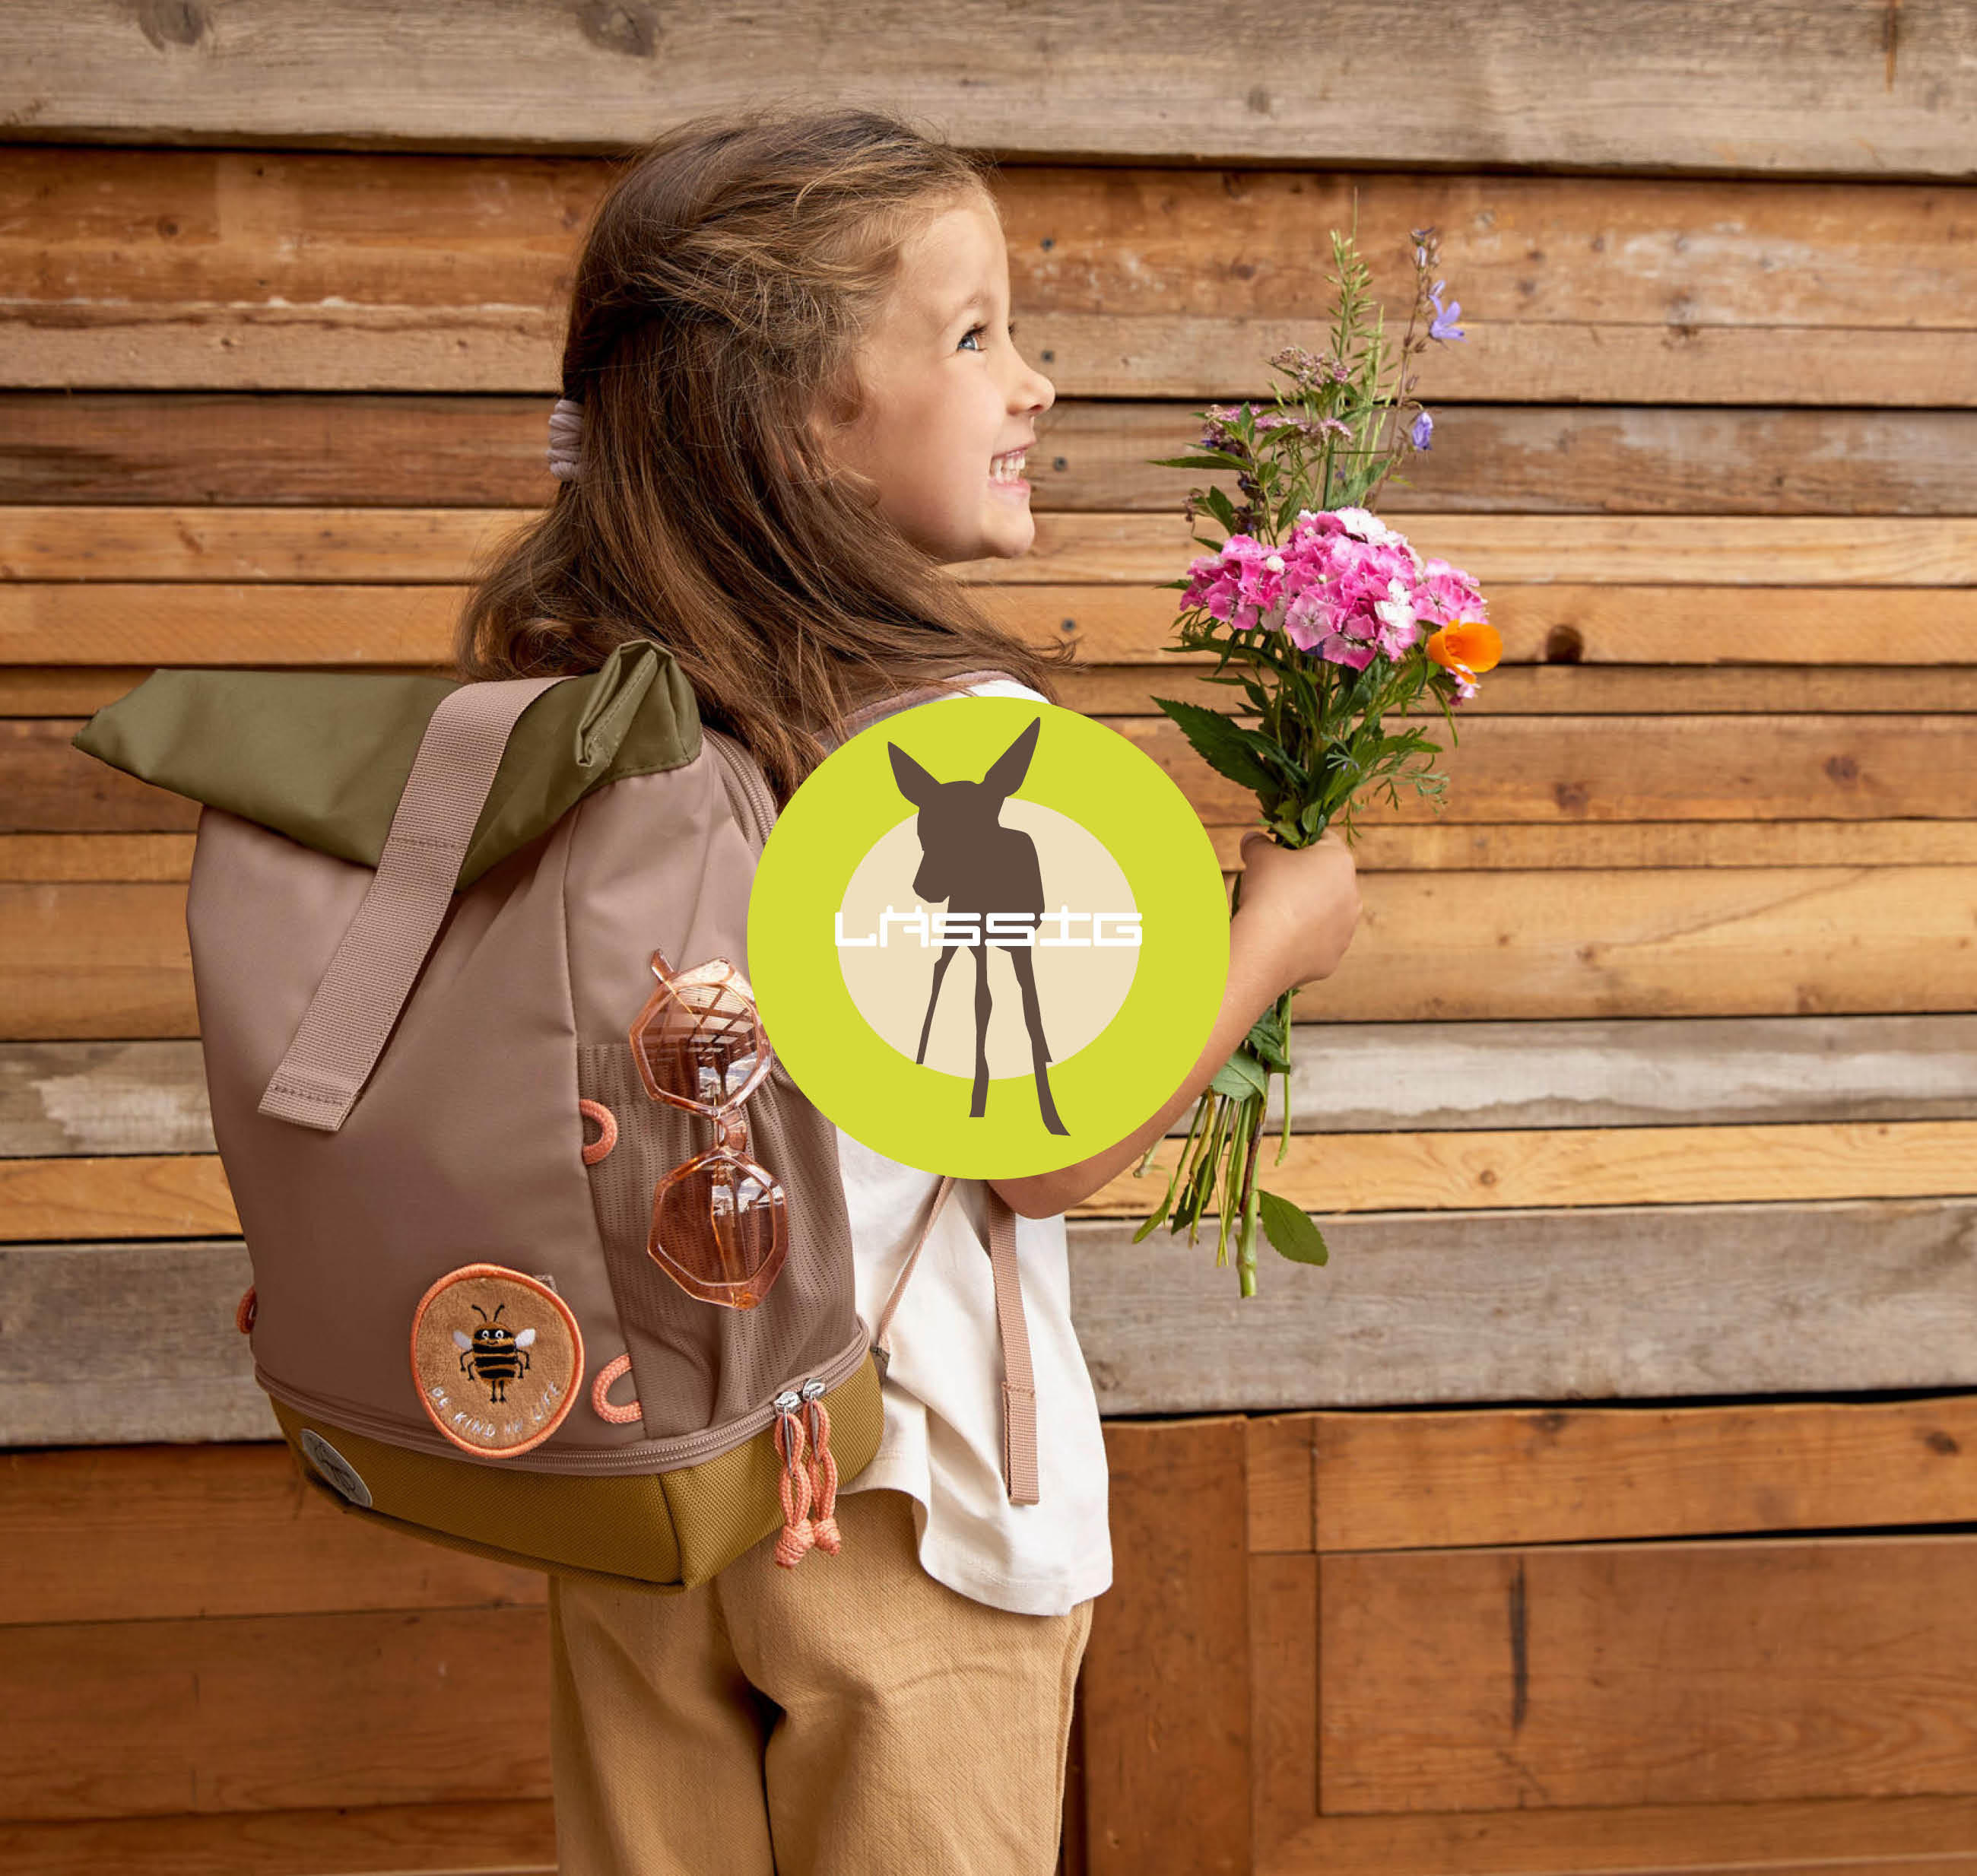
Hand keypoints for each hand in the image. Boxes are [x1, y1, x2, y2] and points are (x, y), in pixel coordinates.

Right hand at [1234, 828, 1361, 992]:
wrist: (1267, 947)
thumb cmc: (1268, 891)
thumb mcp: (1259, 855)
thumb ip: (1258, 843)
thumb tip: (1252, 839)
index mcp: (1340, 861)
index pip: (1323, 839)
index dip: (1298, 840)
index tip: (1278, 849)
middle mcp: (1352, 894)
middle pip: (1327, 878)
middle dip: (1304, 878)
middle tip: (1275, 882)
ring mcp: (1346, 929)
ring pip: (1326, 912)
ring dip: (1306, 910)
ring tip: (1277, 914)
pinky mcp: (1334, 956)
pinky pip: (1318, 941)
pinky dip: (1302, 938)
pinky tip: (1280, 939)